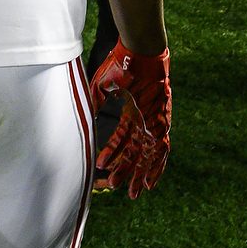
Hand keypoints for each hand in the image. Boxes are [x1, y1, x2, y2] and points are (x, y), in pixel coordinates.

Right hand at [88, 44, 170, 196]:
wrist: (140, 53)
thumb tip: (85, 117)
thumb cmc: (120, 65)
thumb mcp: (102, 86)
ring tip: (133, 193)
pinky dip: (156, 167)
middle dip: (127, 172)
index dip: (111, 154)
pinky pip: (160, 150)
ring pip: (148, 156)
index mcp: (132, 111)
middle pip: (136, 153)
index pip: (122, 139)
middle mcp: (145, 120)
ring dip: (140, 175)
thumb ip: (96, 103)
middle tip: (119, 189)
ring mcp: (154, 122)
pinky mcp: (161, 123)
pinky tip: (150, 182)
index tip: (101, 167)